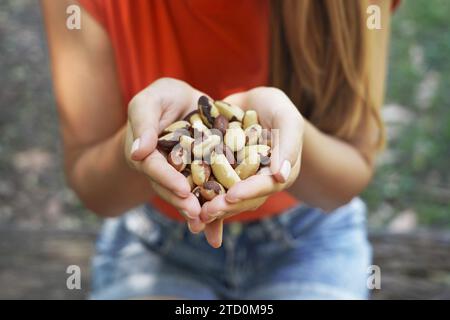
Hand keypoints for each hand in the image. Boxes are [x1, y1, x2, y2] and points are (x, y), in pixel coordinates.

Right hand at [124, 78, 205, 232]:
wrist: (185, 102)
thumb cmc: (162, 98)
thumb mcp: (150, 102)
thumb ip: (144, 122)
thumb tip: (137, 152)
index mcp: (147, 154)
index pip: (155, 167)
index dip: (167, 179)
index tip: (181, 189)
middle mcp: (165, 169)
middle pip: (172, 188)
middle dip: (183, 202)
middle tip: (197, 215)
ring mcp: (184, 174)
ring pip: (190, 194)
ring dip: (198, 209)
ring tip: (209, 223)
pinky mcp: (205, 172)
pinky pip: (208, 188)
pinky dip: (215, 201)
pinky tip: (225, 215)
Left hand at [200, 87, 304, 246]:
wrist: (253, 102)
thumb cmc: (277, 108)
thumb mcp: (287, 120)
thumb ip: (287, 145)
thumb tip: (281, 175)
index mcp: (277, 174)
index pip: (265, 186)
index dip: (249, 191)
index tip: (231, 195)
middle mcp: (256, 181)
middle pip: (243, 197)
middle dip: (225, 206)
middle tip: (206, 212)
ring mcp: (237, 179)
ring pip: (225, 196)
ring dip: (211, 207)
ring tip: (195, 214)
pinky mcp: (219, 172)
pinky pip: (209, 185)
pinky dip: (198, 195)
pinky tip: (183, 202)